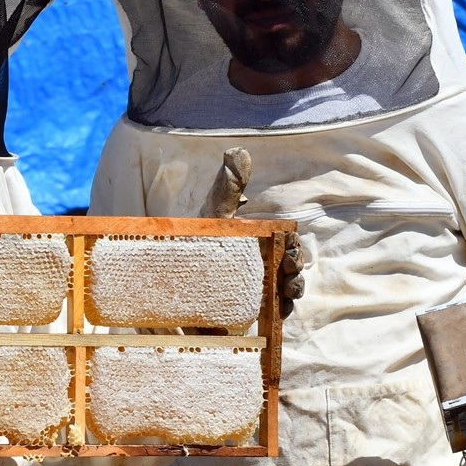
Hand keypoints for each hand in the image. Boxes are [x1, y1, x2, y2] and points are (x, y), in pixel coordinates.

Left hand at [199, 147, 303, 318]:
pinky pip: (272, 315)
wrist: (169, 275)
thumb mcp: (213, 213)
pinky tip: (280, 312)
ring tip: (288, 292)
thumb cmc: (196, 240)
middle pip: (291, 266)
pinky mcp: (248, 310)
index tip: (289, 245)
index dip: (294, 244)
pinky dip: (282, 313)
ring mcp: (257, 288)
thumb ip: (228, 186)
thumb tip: (238, 151)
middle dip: (296, 267)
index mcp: (260, 240)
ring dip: (294, 290)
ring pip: (287, 290)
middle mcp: (263, 264)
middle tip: (287, 268)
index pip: (287, 241)